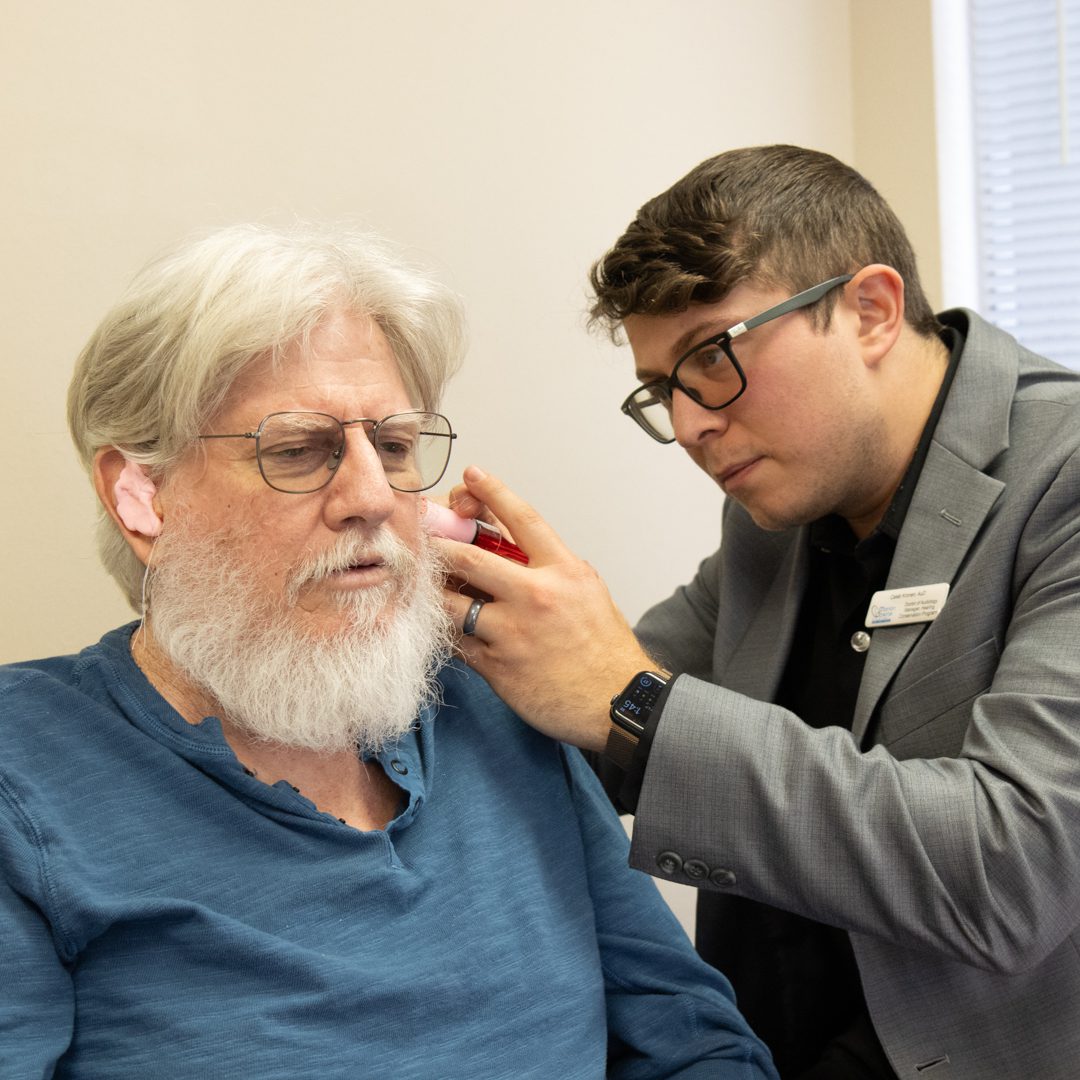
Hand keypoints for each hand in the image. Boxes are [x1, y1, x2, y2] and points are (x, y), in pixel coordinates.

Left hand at [434, 466, 655, 751]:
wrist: (616, 701)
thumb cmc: (604, 647)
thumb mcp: (587, 590)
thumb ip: (551, 565)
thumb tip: (511, 543)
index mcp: (563, 570)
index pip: (523, 519)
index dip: (493, 492)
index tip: (471, 476)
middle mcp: (536, 596)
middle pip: (469, 556)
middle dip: (439, 545)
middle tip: (423, 539)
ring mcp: (512, 632)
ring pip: (452, 601)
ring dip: (436, 592)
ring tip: (428, 587)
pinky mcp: (496, 666)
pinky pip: (456, 641)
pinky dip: (448, 631)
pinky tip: (445, 627)